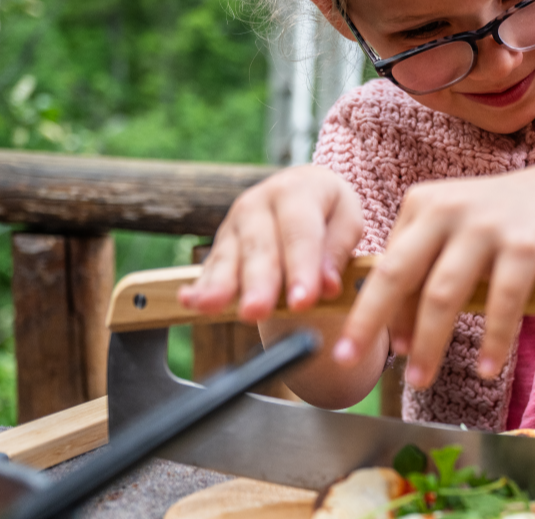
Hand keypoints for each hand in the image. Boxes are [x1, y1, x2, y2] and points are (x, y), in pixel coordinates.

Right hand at [179, 165, 364, 320]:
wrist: (303, 194)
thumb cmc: (330, 213)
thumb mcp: (347, 221)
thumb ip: (338, 251)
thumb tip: (328, 286)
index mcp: (297, 190)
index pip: (300, 232)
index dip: (301, 267)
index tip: (303, 301)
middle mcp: (259, 203)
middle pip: (259, 246)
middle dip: (258, 281)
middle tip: (257, 311)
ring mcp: (235, 223)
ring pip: (229, 257)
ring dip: (220, 285)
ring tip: (211, 306)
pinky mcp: (221, 245)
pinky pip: (210, 268)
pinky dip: (199, 286)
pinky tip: (188, 301)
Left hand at [333, 168, 534, 387]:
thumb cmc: (506, 221)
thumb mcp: (456, 229)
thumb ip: (425, 266)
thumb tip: (395, 332)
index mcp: (422, 205)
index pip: (387, 266)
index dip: (369, 311)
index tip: (354, 349)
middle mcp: (447, 211)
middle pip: (397, 275)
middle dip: (369, 321)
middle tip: (344, 359)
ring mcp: (486, 227)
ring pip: (443, 294)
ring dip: (429, 343)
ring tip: (420, 379)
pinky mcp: (525, 245)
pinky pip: (502, 302)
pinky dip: (492, 340)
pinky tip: (488, 369)